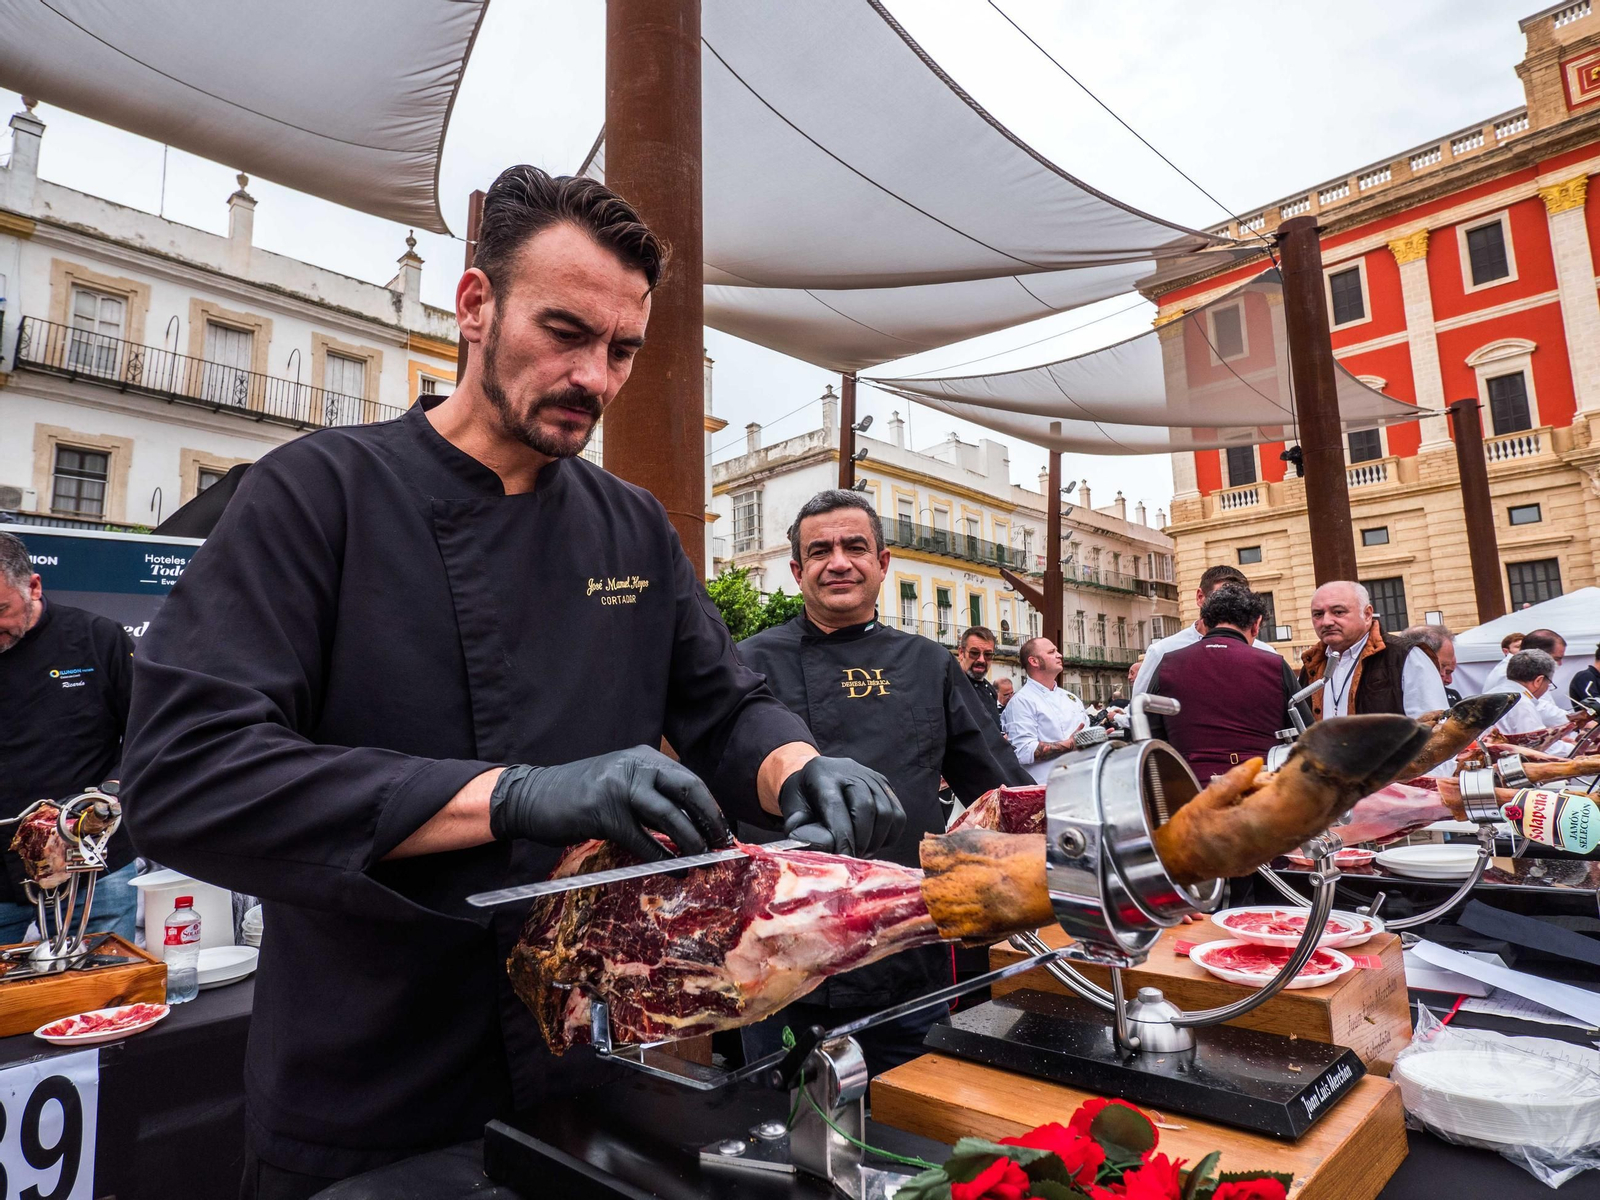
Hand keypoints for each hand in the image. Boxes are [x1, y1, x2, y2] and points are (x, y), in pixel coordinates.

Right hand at [489, 746, 730, 863]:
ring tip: (702, 859)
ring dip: (691, 841)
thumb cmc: (579, 794)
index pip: (688, 780)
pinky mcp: (604, 814)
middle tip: (722, 844)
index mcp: (643, 758)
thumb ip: (651, 795)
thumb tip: (690, 824)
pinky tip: (674, 870)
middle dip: (709, 819)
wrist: (532, 796)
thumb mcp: (621, 782)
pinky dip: (662, 858)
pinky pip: (643, 840)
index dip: (709, 806)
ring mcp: (619, 788)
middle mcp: (635, 767)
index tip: (722, 829)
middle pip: (687, 790)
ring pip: (668, 816)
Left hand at [777, 756, 905, 856]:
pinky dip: (889, 836)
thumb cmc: (804, 798)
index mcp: (822, 774)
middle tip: (853, 858)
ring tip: (862, 852)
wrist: (818, 776)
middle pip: (865, 807)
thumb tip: (809, 846)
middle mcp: (850, 770)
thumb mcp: (792, 808)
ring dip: (876, 840)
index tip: (843, 858)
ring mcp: (871, 776)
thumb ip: (798, 827)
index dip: (841, 835)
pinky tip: (873, 843)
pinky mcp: (886, 785)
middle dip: (861, 840)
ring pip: (885, 812)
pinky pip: (898, 815)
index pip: (835, 805)